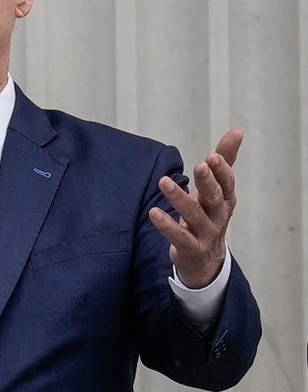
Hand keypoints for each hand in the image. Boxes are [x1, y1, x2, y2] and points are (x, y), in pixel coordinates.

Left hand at [148, 128, 241, 288]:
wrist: (205, 260)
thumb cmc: (208, 215)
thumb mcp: (216, 189)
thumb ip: (224, 161)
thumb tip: (237, 131)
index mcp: (224, 200)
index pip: (227, 184)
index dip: (222, 171)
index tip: (213, 156)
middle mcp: (218, 216)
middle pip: (215, 197)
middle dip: (208, 181)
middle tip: (200, 165)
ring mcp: (206, 234)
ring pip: (194, 215)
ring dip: (179, 198)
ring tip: (163, 182)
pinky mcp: (191, 249)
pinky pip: (179, 237)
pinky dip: (167, 225)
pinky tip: (153, 212)